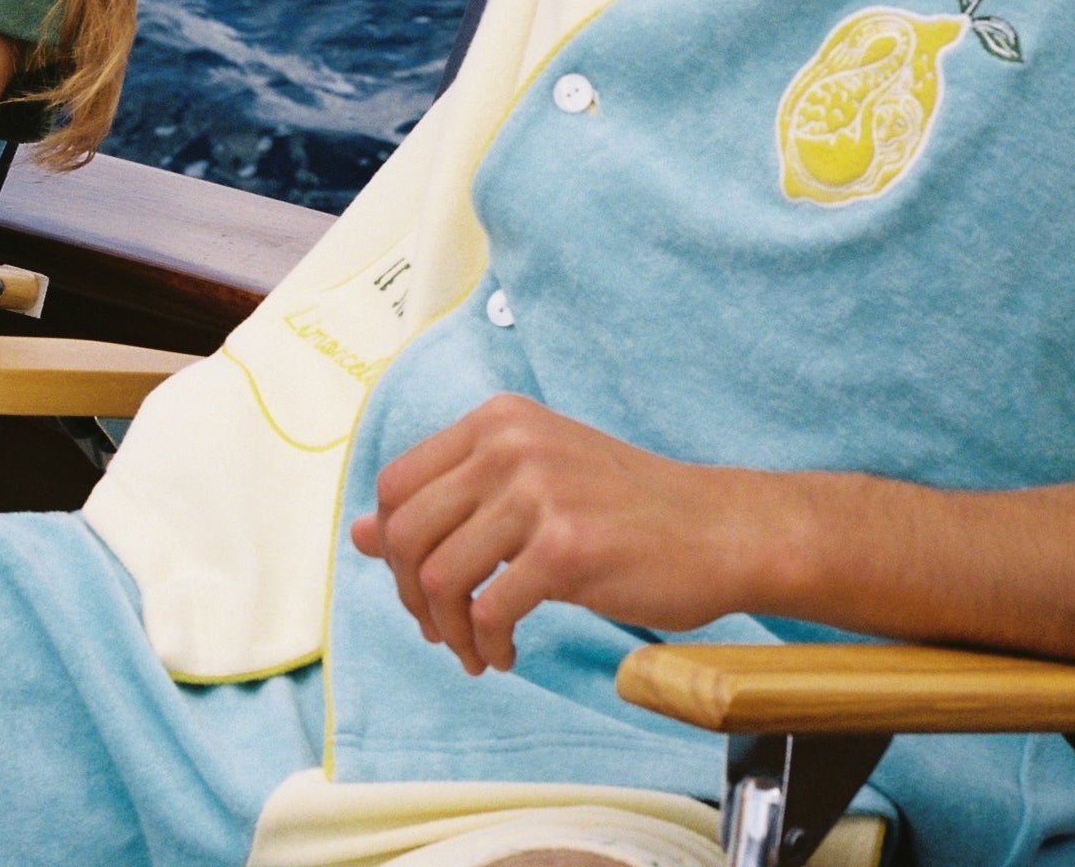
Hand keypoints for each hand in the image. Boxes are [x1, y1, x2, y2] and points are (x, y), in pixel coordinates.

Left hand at [349, 394, 770, 675]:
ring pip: (439, 576)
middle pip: (406, 531)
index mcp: (497, 420)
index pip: (397, 483)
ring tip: (476, 650)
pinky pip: (489, 611)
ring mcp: (538, 492)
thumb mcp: (530, 482)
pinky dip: (487, 646)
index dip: (392, 545)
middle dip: (410, 595)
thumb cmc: (624, 509)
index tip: (419, 585)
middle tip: (442, 629)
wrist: (718, 528)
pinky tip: (508, 654)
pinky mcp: (566, 547)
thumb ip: (449, 500)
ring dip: (448, 631)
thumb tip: (356, 533)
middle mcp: (510, 443)